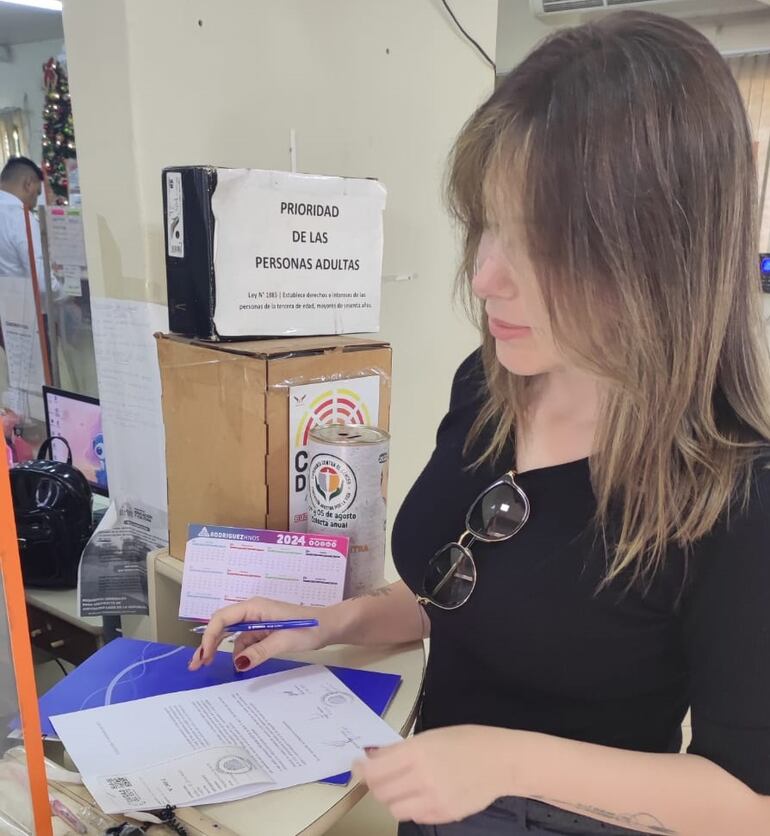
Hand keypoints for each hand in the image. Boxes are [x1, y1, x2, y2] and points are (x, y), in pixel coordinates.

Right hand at [187, 597, 332, 672]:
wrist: (329, 626)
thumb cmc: (310, 628)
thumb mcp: (284, 640)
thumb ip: (260, 650)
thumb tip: (238, 663)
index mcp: (255, 607)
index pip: (223, 618)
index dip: (209, 636)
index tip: (204, 656)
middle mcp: (253, 611)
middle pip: (222, 625)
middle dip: (208, 643)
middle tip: (195, 665)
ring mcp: (258, 621)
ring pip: (232, 634)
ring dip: (220, 649)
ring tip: (207, 666)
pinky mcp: (263, 630)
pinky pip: (244, 641)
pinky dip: (238, 652)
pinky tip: (238, 664)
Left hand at [352, 725, 513, 824]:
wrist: (500, 761)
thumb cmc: (467, 741)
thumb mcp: (430, 736)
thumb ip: (400, 749)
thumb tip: (373, 756)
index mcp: (417, 752)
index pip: (375, 770)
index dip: (362, 768)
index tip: (358, 764)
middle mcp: (422, 778)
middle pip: (380, 791)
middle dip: (375, 782)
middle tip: (379, 774)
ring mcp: (433, 800)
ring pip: (394, 808)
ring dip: (392, 797)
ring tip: (401, 785)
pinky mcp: (442, 816)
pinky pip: (414, 816)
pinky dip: (410, 807)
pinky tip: (419, 794)